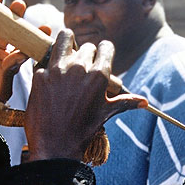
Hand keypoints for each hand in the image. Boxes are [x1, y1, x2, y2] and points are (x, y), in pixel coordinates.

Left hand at [25, 31, 146, 161]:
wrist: (56, 146)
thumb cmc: (83, 130)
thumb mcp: (106, 113)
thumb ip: (125, 102)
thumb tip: (145, 102)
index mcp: (99, 74)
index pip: (106, 46)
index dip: (104, 52)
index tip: (100, 58)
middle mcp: (80, 67)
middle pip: (87, 46)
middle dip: (86, 54)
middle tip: (82, 67)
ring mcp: (58, 69)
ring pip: (64, 38)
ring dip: (66, 45)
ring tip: (65, 57)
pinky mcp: (40, 74)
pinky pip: (44, 59)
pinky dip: (47, 65)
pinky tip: (49, 76)